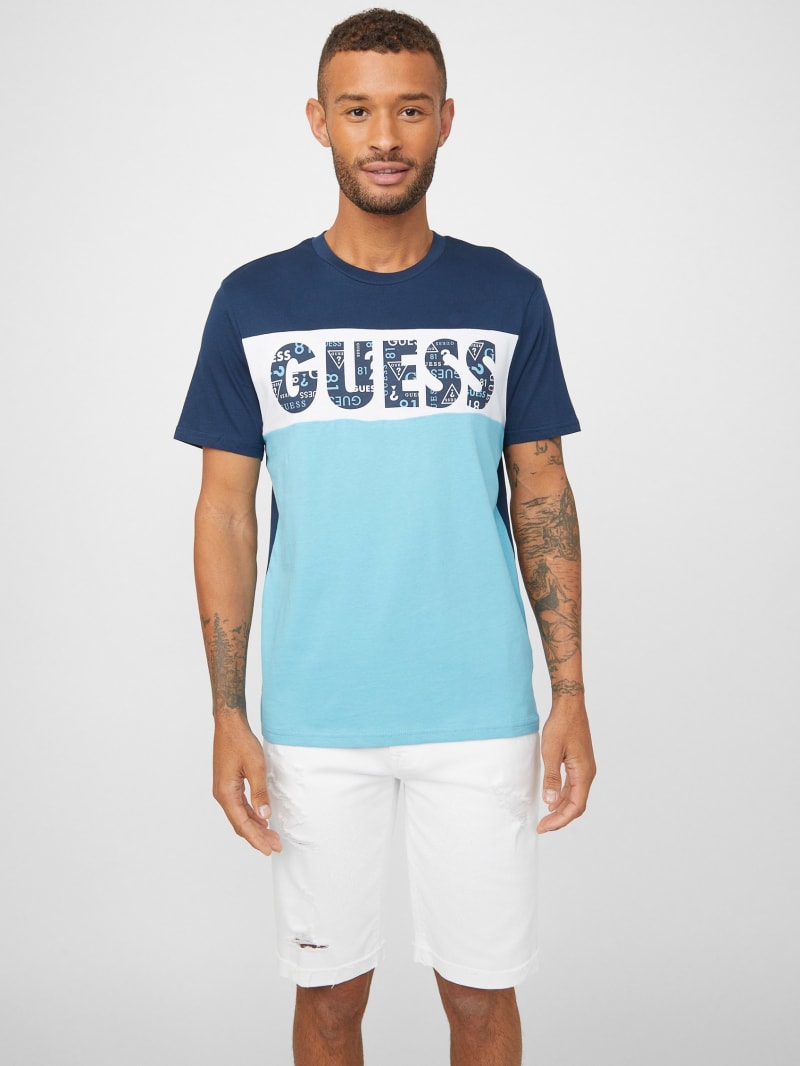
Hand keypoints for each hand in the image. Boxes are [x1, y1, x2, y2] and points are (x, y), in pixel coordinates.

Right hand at [212, 715, 281, 855]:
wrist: (229, 725)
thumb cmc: (240, 742)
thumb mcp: (255, 767)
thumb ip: (260, 792)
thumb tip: (265, 815)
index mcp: (226, 794)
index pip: (242, 824)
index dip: (256, 838)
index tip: (268, 849)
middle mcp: (222, 795)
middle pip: (241, 823)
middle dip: (258, 836)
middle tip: (275, 845)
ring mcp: (225, 790)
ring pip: (241, 815)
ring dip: (256, 826)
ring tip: (272, 836)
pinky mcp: (229, 784)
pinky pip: (240, 805)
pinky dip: (252, 814)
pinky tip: (263, 818)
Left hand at [537, 701, 595, 832]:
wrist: (569, 705)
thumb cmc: (561, 725)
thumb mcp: (551, 752)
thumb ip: (551, 778)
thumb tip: (549, 802)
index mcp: (583, 773)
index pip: (575, 806)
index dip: (560, 820)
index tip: (544, 826)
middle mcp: (587, 773)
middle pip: (576, 805)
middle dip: (560, 818)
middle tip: (542, 826)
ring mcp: (584, 769)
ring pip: (575, 796)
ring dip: (560, 809)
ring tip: (544, 817)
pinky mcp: (579, 763)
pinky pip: (572, 786)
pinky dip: (562, 796)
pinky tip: (551, 800)